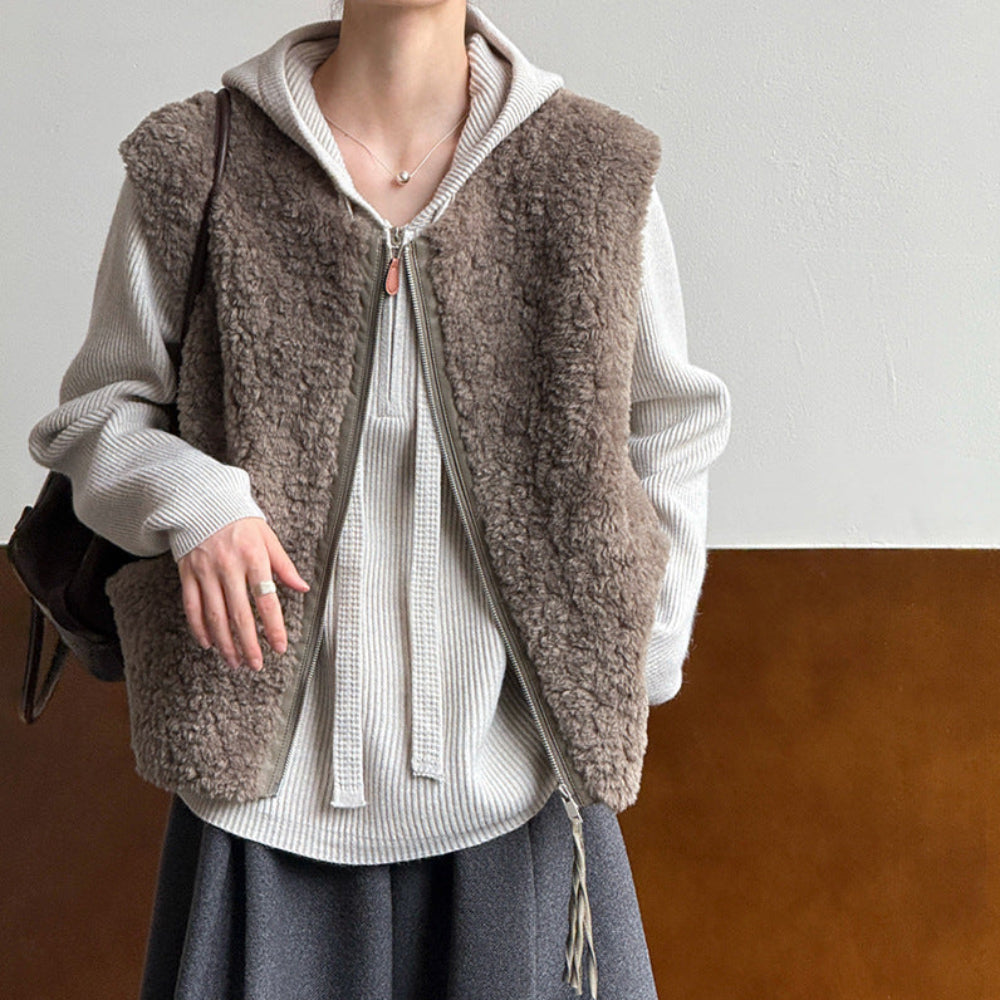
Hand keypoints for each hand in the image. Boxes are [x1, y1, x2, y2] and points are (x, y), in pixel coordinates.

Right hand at [177, 517, 309, 670]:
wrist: (202, 503)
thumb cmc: (241, 522)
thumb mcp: (268, 538)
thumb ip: (284, 565)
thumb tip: (303, 587)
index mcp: (254, 558)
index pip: (266, 600)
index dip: (273, 627)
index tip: (279, 647)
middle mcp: (228, 567)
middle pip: (239, 614)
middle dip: (248, 644)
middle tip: (256, 665)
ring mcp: (205, 572)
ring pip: (215, 616)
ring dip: (225, 643)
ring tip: (235, 661)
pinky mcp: (187, 574)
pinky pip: (191, 606)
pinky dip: (199, 628)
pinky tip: (209, 644)